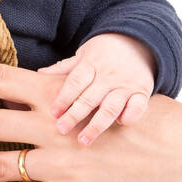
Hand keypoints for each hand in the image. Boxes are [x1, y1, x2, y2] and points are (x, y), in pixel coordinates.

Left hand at [38, 33, 155, 144]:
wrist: (138, 41)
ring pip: (110, 107)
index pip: (75, 82)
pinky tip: (120, 124)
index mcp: (91, 64)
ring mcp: (126, 84)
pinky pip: (138, 107)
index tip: (54, 112)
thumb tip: (40, 73)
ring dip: (97, 125)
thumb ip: (65, 67)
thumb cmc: (104, 52)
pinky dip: (129, 116)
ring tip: (84, 140)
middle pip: (89, 98)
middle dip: (75, 115)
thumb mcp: (84, 54)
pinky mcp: (142, 92)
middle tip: (61, 130)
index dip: (64, 97)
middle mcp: (108, 75)